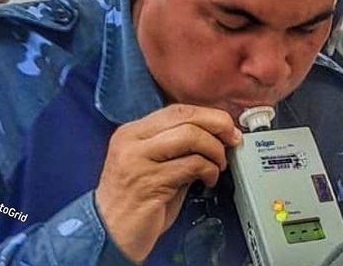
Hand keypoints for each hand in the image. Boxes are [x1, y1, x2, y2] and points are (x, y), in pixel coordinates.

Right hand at [94, 104, 242, 263]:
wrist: (110, 232)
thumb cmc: (136, 200)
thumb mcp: (154, 164)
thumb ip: (177, 147)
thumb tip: (215, 135)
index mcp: (132, 132)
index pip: (177, 110)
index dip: (209, 115)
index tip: (227, 127)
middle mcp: (131, 141)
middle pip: (185, 117)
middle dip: (217, 125)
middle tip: (232, 140)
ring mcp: (137, 161)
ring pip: (190, 137)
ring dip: (214, 151)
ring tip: (218, 165)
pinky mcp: (148, 183)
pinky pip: (191, 165)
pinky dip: (209, 170)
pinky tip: (208, 180)